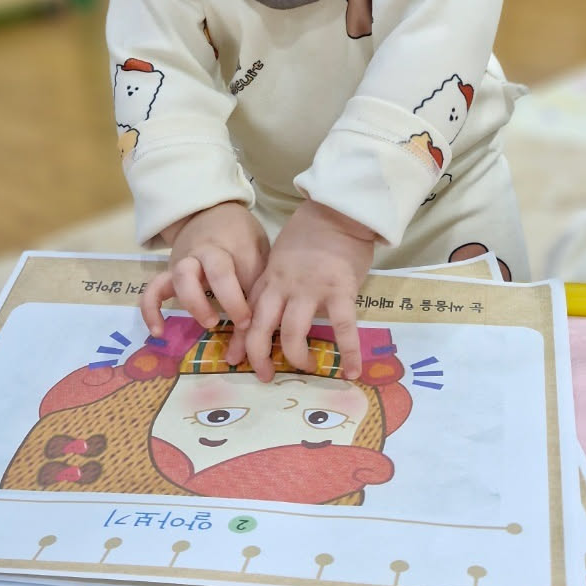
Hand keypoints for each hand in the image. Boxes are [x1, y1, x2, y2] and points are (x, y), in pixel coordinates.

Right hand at [141, 202, 268, 337]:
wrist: (209, 212)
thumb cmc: (240, 235)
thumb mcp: (258, 249)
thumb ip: (259, 279)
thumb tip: (263, 321)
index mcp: (232, 244)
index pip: (239, 272)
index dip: (244, 299)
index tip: (252, 322)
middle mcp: (205, 252)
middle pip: (209, 271)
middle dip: (223, 299)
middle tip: (237, 322)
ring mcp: (184, 261)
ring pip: (180, 277)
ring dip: (193, 303)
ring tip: (209, 323)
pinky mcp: (169, 272)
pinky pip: (154, 289)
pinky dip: (151, 310)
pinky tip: (159, 332)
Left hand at [225, 201, 375, 382]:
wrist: (338, 209)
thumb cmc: (312, 231)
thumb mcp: (281, 254)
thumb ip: (275, 280)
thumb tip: (275, 306)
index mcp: (270, 278)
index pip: (248, 314)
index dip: (239, 340)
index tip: (234, 359)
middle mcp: (283, 287)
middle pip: (259, 329)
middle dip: (258, 357)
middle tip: (264, 376)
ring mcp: (311, 289)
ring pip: (292, 334)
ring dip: (297, 358)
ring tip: (306, 368)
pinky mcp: (340, 290)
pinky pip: (342, 327)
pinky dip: (348, 352)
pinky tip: (351, 371)